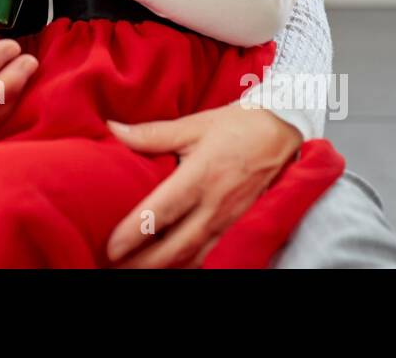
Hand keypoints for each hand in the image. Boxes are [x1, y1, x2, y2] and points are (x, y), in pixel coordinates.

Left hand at [103, 102, 303, 267]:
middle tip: (114, 266)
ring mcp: (228, 220)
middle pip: (176, 246)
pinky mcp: (237, 227)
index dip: (136, 232)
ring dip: (164, 267)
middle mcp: (215, 205)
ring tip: (135, 270)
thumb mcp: (194, 125)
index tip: (112, 246)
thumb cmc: (238, 126)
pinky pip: (209, 253)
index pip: (163, 211)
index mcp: (201, 176)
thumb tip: (114, 129)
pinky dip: (187, 264)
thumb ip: (152, 133)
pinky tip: (169, 266)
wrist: (282, 134)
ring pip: (193, 256)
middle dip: (144, 262)